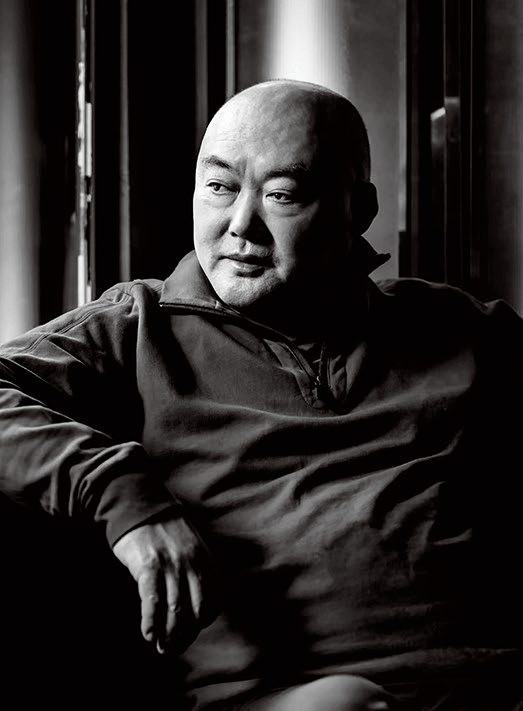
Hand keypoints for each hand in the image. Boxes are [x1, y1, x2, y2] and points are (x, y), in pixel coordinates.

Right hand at [112, 515, 218, 653]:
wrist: (141, 506)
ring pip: (175, 611)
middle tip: (173, 648)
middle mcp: (192, 564)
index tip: (189, 632)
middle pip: (195, 612)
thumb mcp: (191, 548)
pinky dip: (152, 622)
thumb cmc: (165, 531)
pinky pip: (153, 601)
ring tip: (161, 647)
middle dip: (185, 636)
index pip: (213, 602)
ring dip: (169, 636)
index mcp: (205, 560)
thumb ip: (196, 573)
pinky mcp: (148, 565)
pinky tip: (148, 634)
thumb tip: (193, 610)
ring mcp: (170, 564)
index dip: (202, 622)